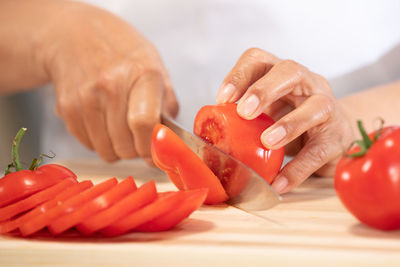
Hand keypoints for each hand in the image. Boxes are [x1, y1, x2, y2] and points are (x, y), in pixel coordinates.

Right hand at [38, 2, 177, 162]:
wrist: (73, 33)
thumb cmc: (120, 51)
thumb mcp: (154, 65)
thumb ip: (167, 103)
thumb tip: (171, 139)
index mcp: (142, 74)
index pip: (145, 124)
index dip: (152, 148)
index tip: (157, 154)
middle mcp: (112, 86)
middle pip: (126, 146)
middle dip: (137, 150)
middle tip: (138, 136)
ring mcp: (85, 98)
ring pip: (107, 151)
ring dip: (117, 147)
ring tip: (119, 125)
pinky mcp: (66, 109)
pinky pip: (88, 145)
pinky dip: (99, 140)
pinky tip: (101, 119)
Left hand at [216, 48, 354, 192]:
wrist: (332, 131)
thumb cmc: (289, 117)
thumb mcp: (266, 110)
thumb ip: (243, 117)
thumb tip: (209, 136)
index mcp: (280, 74)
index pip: (259, 60)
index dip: (239, 75)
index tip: (223, 98)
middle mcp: (306, 82)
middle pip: (290, 71)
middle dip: (265, 90)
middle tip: (245, 111)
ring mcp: (326, 105)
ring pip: (316, 106)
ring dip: (289, 124)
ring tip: (268, 141)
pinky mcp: (337, 135)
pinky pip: (320, 150)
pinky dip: (299, 168)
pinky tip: (280, 182)